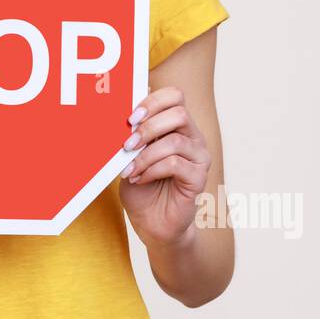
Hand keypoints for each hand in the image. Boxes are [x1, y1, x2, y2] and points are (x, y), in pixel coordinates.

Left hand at [116, 85, 209, 245]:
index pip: (175, 96)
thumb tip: (121, 108)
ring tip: (129, 168)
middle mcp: (192, 137)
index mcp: (177, 125)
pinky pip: (175, 164)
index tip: (130, 117)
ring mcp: (199, 157)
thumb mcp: (130, 154)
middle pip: (179, 113)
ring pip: (175, 140)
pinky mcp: (198, 178)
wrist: (151, 222)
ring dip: (145, 154)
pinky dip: (151, 170)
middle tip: (127, 143)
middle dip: (148, 126)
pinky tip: (139, 179)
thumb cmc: (141, 185)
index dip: (153, 100)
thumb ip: (132, 132)